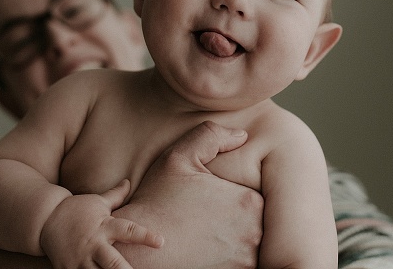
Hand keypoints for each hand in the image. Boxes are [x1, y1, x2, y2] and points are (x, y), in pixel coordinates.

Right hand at [40, 179, 162, 268]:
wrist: (44, 218)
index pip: (129, 230)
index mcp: (105, 226)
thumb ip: (115, 195)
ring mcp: (79, 260)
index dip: (145, 236)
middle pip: (113, 262)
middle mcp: (94, 244)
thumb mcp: (97, 202)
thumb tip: (129, 181)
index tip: (161, 242)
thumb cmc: (76, 209)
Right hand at [113, 121, 263, 267]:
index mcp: (248, 201)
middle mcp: (254, 233)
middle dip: (235, 216)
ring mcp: (246, 260)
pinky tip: (206, 249)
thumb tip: (241, 136)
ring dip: (234, 238)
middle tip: (208, 216)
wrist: (136, 249)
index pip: (255, 194)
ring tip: (207, 234)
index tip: (214, 198)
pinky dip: (228, 256)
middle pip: (256, 220)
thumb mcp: (178, 157)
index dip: (235, 194)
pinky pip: (241, 262)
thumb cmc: (156, 201)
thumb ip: (211, 136)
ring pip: (249, 242)